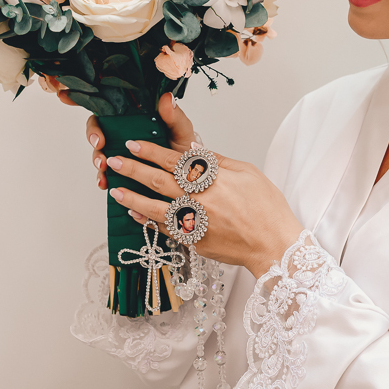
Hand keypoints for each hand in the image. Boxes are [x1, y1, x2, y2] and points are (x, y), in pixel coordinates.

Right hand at [78, 92, 199, 190]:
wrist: (193, 176)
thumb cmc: (184, 150)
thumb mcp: (181, 132)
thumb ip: (174, 117)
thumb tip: (167, 98)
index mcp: (134, 124)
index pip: (106, 117)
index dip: (96, 126)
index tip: (100, 138)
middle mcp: (124, 139)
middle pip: (98, 138)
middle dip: (95, 148)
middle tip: (102, 156)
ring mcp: (122, 157)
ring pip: (101, 157)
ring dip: (98, 164)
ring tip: (103, 171)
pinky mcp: (123, 175)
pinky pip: (108, 176)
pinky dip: (104, 180)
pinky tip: (105, 184)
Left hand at [104, 139, 304, 278]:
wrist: (274, 244)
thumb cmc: (266, 208)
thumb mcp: (248, 173)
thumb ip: (217, 160)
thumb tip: (193, 148)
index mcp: (213, 179)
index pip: (174, 161)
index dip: (151, 152)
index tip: (134, 144)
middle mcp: (200, 200)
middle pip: (158, 181)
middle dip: (133, 170)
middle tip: (114, 162)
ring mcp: (195, 223)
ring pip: (155, 208)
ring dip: (133, 198)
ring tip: (114, 190)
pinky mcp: (194, 242)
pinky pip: (165, 230)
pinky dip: (148, 221)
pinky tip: (136, 214)